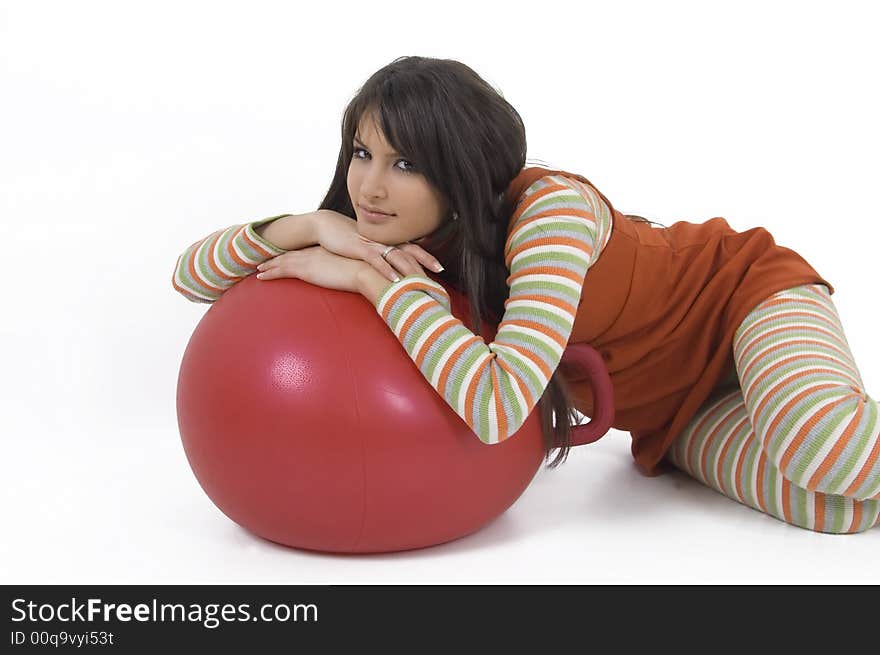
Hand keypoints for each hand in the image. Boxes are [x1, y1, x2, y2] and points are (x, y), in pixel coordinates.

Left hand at [255, 245, 365, 293]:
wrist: (362, 270)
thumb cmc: (363, 272)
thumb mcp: (352, 269)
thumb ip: (346, 272)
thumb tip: (350, 278)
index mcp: (323, 251)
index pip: (303, 252)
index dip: (292, 254)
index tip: (284, 256)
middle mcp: (312, 253)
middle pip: (290, 254)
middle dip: (277, 257)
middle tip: (265, 261)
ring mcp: (307, 260)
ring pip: (281, 262)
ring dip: (269, 265)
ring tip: (258, 268)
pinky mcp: (303, 270)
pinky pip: (280, 271)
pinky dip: (269, 273)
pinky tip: (260, 277)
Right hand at [311, 209, 443, 280]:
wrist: (324, 227)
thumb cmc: (344, 240)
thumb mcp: (364, 249)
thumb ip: (377, 257)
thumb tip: (389, 271)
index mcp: (385, 241)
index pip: (411, 247)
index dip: (425, 256)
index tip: (440, 267)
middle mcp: (382, 241)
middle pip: (409, 250)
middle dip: (426, 260)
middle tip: (441, 270)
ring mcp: (371, 244)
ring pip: (396, 255)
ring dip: (410, 267)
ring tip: (423, 279)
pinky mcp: (358, 248)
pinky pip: (376, 260)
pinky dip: (387, 270)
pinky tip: (395, 280)